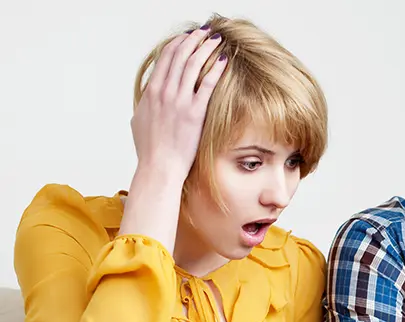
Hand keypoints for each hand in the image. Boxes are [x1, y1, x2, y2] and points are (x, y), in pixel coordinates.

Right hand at [130, 25, 226, 181]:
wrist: (159, 166)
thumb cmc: (150, 148)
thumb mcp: (140, 120)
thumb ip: (145, 103)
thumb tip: (148, 96)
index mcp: (151, 91)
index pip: (165, 59)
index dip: (178, 44)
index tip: (188, 37)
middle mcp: (164, 92)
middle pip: (179, 56)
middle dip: (193, 40)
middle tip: (205, 32)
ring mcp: (179, 102)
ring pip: (193, 66)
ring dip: (206, 49)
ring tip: (217, 40)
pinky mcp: (194, 113)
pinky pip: (206, 85)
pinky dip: (215, 70)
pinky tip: (224, 61)